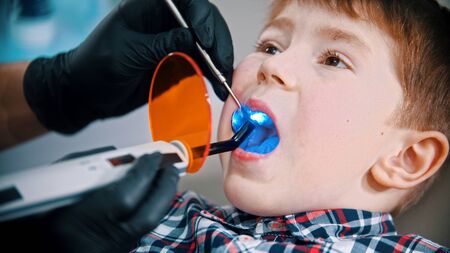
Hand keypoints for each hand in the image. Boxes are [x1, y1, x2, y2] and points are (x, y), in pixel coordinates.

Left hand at [23, 0, 232, 133]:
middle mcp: (164, 22)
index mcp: (149, 7)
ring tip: (225, 80)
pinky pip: (198, 63)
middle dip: (217, 42)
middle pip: (202, 23)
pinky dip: (209, 73)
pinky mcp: (173, 62)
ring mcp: (170, 42)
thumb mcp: (129, 52)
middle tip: (223, 64)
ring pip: (204, 45)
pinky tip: (216, 84)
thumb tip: (193, 38)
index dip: (204, 20)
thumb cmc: (94, 66)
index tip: (208, 42)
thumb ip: (163, 44)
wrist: (85, 94)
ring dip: (218, 60)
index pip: (188, 4)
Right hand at [51, 153, 178, 252]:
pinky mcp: (118, 250)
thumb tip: (111, 155)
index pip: (123, 197)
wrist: (42, 251)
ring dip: (162, 199)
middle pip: (147, 216)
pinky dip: (152, 209)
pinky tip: (153, 196)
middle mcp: (100, 242)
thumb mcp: (48, 191)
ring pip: (149, 225)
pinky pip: (142, 229)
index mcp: (79, 224)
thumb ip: (78, 169)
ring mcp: (112, 250)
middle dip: (164, 188)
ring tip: (166, 179)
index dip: (142, 173)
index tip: (151, 156)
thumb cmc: (38, 223)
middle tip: (170, 167)